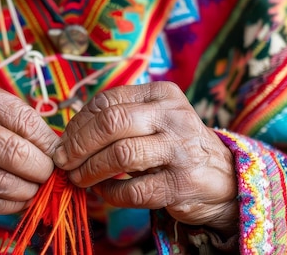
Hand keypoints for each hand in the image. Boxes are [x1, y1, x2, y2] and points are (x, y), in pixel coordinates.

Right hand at [0, 78, 59, 214]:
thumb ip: (18, 116)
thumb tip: (57, 147)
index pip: (26, 121)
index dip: (49, 142)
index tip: (57, 151)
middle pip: (18, 155)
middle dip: (43, 168)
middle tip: (47, 170)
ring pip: (6, 184)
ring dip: (30, 189)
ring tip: (34, 183)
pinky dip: (13, 204)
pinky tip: (19, 196)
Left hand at [53, 82, 237, 233]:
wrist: (223, 177)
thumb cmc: (173, 145)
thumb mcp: (153, 119)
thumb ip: (117, 117)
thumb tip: (67, 135)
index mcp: (161, 94)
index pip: (107, 101)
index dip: (77, 123)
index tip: (63, 141)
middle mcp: (173, 116)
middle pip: (111, 124)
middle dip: (78, 145)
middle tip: (63, 162)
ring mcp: (180, 150)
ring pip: (120, 155)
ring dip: (90, 170)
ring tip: (78, 178)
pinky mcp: (181, 184)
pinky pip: (132, 190)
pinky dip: (110, 193)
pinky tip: (103, 192)